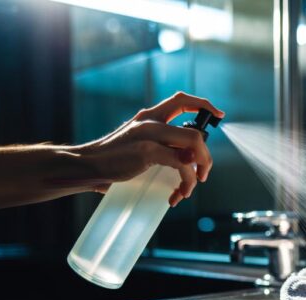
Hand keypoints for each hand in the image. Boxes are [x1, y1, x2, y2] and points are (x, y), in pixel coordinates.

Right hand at [67, 92, 223, 205]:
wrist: (86, 166)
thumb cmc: (112, 160)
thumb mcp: (138, 144)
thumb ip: (162, 147)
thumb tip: (188, 161)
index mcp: (149, 116)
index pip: (182, 101)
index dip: (204, 105)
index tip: (219, 115)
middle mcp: (151, 120)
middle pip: (195, 132)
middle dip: (206, 158)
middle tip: (203, 175)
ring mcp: (149, 134)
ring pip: (193, 145)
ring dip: (200, 170)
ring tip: (190, 187)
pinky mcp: (146, 150)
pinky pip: (180, 163)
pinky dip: (186, 180)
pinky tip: (178, 193)